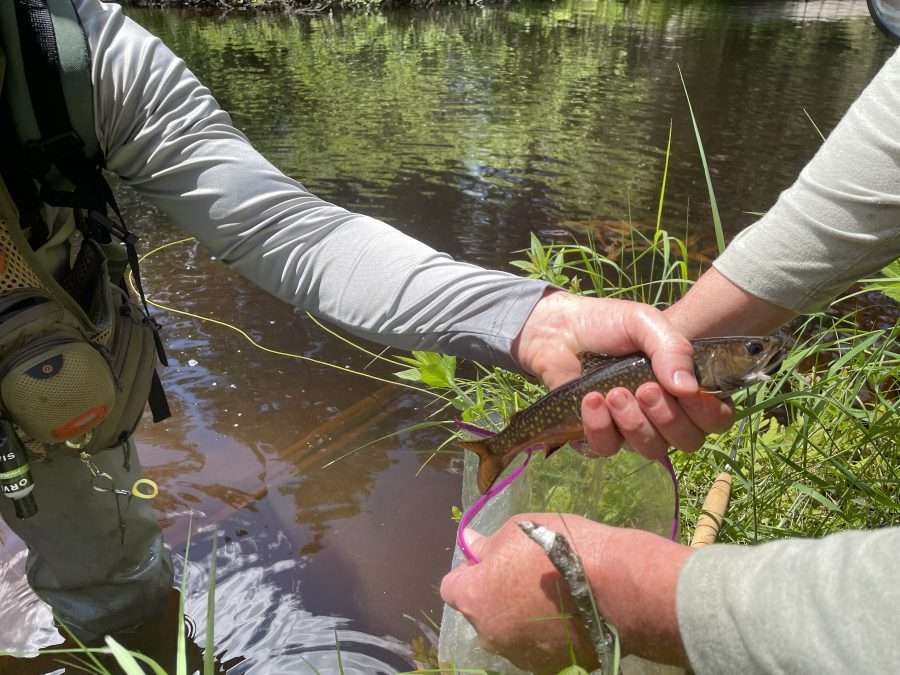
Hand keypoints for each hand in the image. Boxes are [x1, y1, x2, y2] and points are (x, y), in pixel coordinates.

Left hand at [440, 513, 692, 673]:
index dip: (469, 572)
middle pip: (479, 613)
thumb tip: (469, 544)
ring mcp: (518, 654)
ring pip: (506, 632)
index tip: (492, 560)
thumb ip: (488, 544)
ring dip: (516, 616)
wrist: (614, 588)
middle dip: (493, 596)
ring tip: (548, 597)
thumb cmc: (558, 549)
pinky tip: (564, 615)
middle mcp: (489, 633)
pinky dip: (541, 633)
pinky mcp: (547, 666)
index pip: (452, 587)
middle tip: (523, 575)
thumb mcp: (517, 530)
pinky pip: (533, 646)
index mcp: (474, 598)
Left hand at [512, 290, 732, 459]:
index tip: (687, 393)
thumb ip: (673, 348)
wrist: (558, 329)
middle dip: (668, 418)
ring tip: (614, 392)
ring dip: (634, 422)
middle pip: (688, 441)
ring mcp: (631, 427)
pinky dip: (600, 426)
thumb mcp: (644, 323)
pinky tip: (592, 401)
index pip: (715, 418)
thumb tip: (689, 388)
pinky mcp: (597, 435)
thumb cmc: (607, 324)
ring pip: (651, 449)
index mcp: (683, 387)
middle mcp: (663, 413)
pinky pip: (608, 449)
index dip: (708, 413)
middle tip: (645, 389)